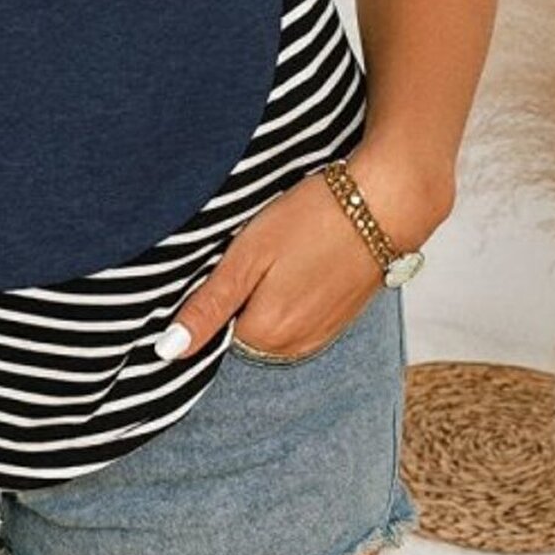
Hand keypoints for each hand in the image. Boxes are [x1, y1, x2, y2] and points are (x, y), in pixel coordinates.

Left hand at [152, 143, 450, 363]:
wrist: (387, 204)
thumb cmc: (314, 219)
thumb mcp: (249, 254)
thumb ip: (208, 306)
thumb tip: (167, 350)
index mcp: (265, 335)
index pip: (213, 331)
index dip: (212, 293)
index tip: (227, 260)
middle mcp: (293, 348)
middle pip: (241, 328)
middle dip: (239, 296)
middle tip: (254, 252)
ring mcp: (319, 336)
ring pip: (269, 321)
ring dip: (265, 294)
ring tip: (280, 252)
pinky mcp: (337, 321)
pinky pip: (296, 317)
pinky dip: (290, 293)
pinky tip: (299, 260)